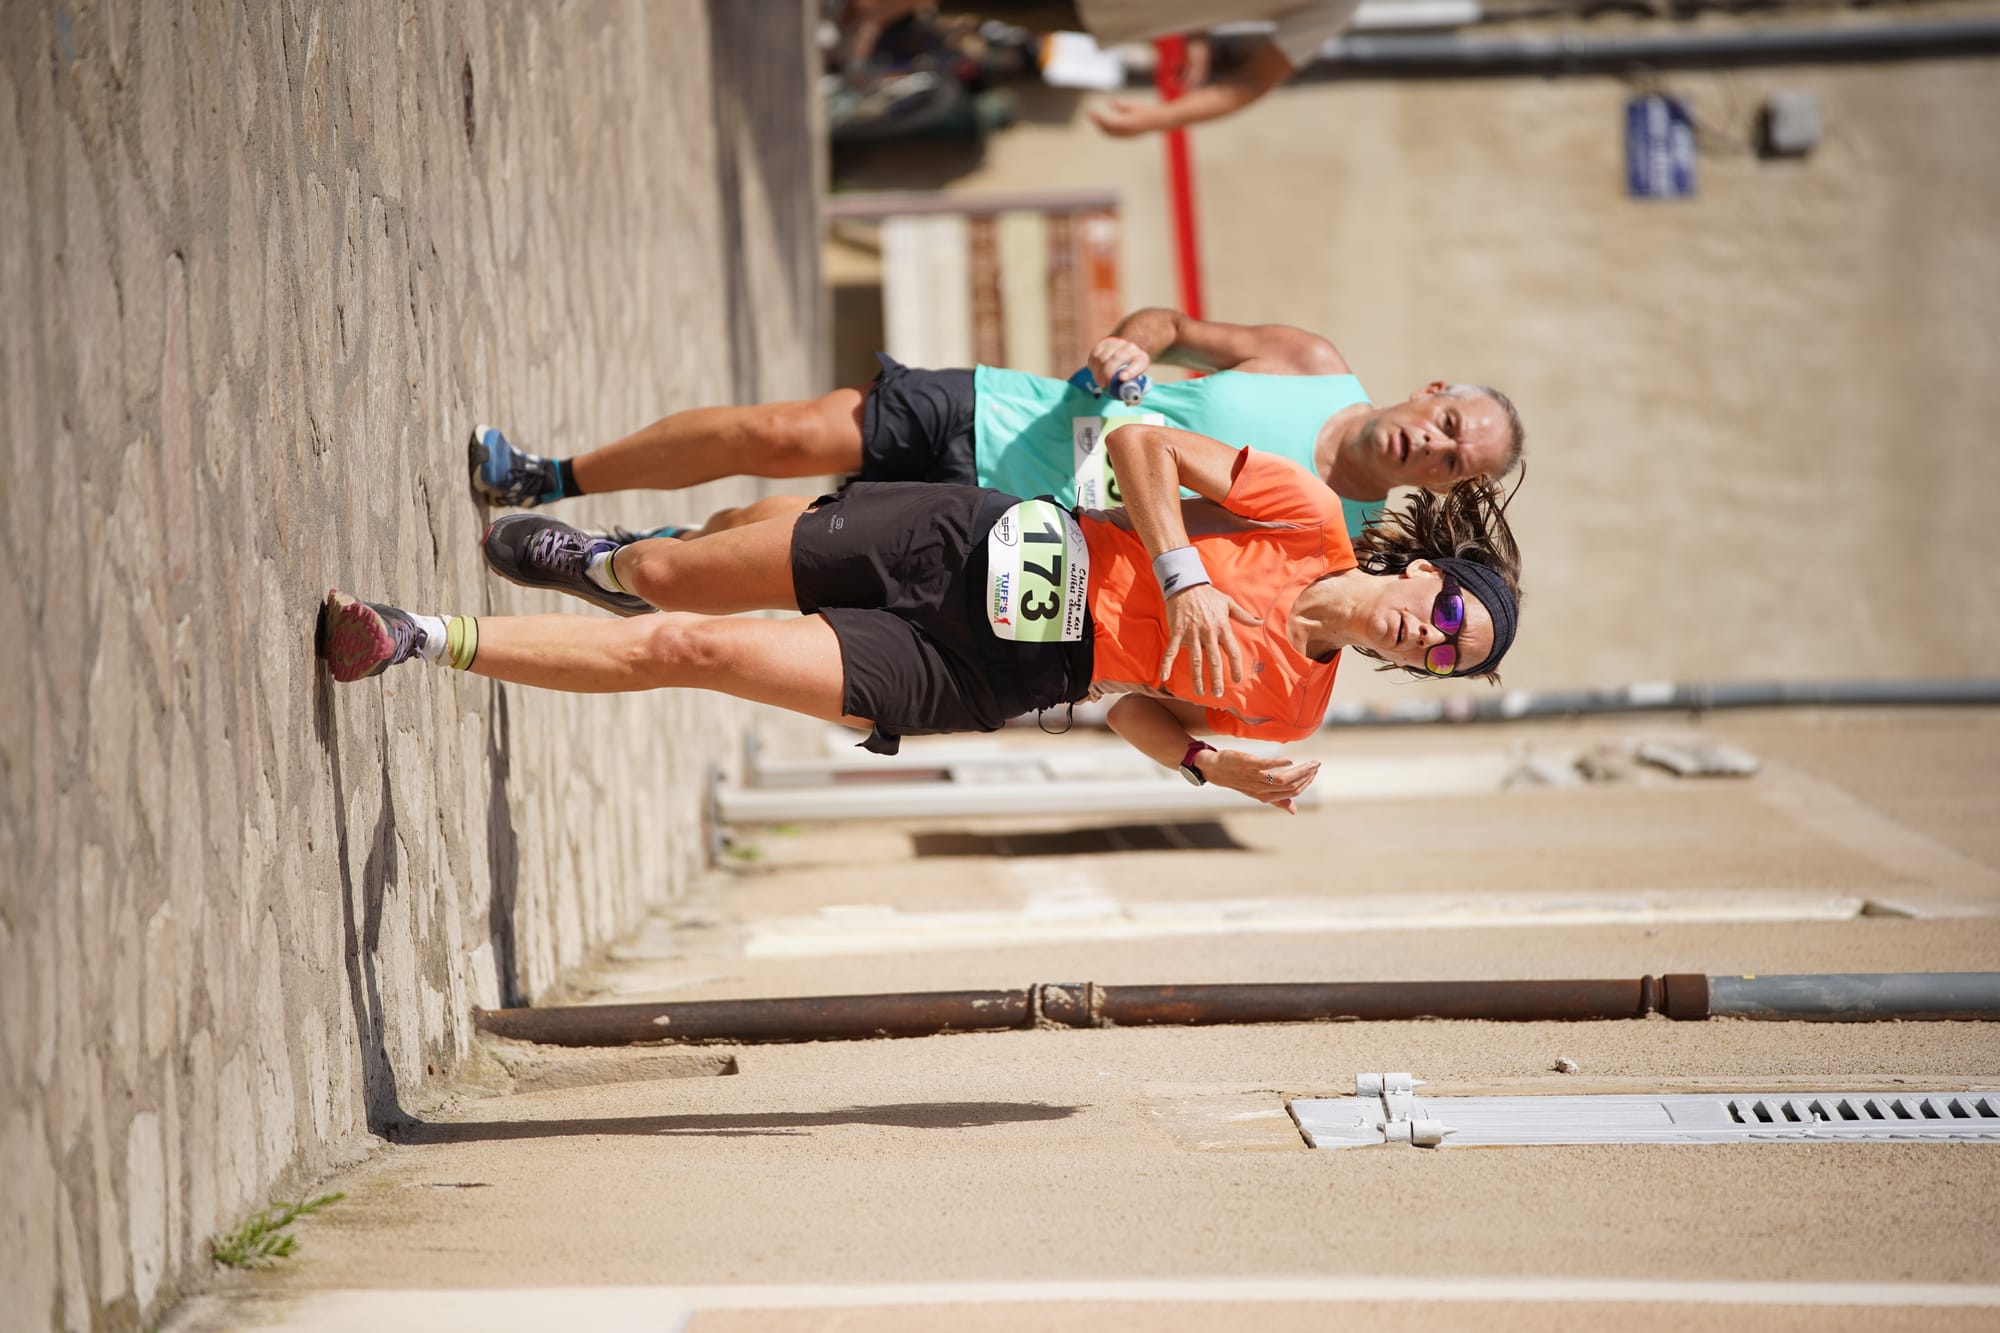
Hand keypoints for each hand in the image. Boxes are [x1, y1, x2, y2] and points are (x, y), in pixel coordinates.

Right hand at [1087, 336, 1150, 394]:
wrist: (1127, 350)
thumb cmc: (1131, 371)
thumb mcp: (1136, 380)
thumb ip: (1133, 392)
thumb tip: (1128, 402)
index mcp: (1141, 359)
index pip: (1138, 364)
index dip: (1130, 371)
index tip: (1122, 378)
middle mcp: (1131, 348)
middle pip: (1117, 358)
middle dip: (1107, 373)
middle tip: (1103, 385)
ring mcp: (1117, 343)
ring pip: (1103, 356)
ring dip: (1098, 371)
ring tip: (1099, 381)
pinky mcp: (1104, 342)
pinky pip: (1095, 354)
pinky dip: (1093, 365)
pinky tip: (1095, 371)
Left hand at [1088, 98, 1165, 137]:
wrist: (1158, 122)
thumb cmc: (1146, 111)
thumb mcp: (1133, 105)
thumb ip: (1120, 105)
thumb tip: (1109, 103)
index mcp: (1127, 123)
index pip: (1107, 122)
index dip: (1098, 117)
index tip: (1091, 110)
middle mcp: (1126, 132)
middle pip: (1106, 130)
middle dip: (1097, 122)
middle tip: (1090, 114)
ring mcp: (1126, 136)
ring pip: (1109, 134)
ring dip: (1100, 127)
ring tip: (1095, 118)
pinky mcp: (1127, 137)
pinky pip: (1113, 135)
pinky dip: (1106, 130)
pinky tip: (1103, 124)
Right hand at [1160, 584, 1262, 698]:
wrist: (1186, 584)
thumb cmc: (1208, 594)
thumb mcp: (1228, 603)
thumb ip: (1244, 616)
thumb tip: (1260, 622)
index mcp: (1222, 627)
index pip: (1232, 651)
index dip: (1236, 667)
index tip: (1238, 679)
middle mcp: (1208, 633)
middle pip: (1215, 661)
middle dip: (1217, 679)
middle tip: (1217, 694)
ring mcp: (1192, 633)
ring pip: (1196, 660)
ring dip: (1198, 678)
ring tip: (1200, 692)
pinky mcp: (1177, 632)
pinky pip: (1172, 651)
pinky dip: (1167, 664)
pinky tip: (1164, 677)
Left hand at [1203, 749, 1320, 813]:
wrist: (1216, 770)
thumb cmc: (1239, 780)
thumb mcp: (1258, 792)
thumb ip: (1277, 801)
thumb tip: (1294, 811)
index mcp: (1266, 796)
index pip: (1292, 792)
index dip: (1306, 783)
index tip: (1315, 771)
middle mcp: (1262, 789)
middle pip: (1290, 786)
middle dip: (1307, 775)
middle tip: (1317, 764)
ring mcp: (1255, 777)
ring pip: (1282, 778)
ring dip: (1299, 770)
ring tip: (1309, 762)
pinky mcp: (1248, 764)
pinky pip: (1266, 766)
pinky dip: (1280, 763)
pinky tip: (1290, 760)